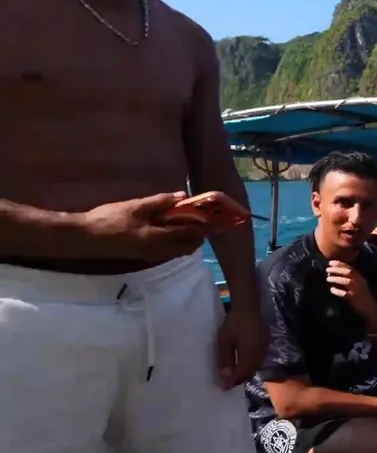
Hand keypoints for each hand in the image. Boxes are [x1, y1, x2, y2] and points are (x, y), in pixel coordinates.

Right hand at [80, 192, 207, 261]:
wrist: (85, 237)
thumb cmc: (109, 219)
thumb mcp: (136, 206)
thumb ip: (160, 202)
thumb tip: (183, 196)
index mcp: (158, 238)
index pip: (189, 234)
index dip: (204, 227)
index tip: (216, 220)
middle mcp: (158, 251)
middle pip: (186, 247)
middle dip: (198, 236)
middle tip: (205, 223)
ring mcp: (149, 255)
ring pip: (176, 251)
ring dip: (187, 240)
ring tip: (191, 225)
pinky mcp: (142, 255)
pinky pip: (166, 252)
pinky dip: (175, 243)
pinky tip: (172, 231)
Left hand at [216, 301, 265, 389]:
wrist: (248, 306)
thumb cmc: (233, 323)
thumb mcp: (224, 342)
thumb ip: (225, 360)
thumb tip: (226, 377)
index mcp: (249, 353)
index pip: (242, 373)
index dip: (234, 381)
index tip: (224, 388)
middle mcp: (259, 353)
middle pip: (251, 372)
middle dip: (241, 379)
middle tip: (229, 383)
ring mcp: (264, 348)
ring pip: (256, 366)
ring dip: (247, 373)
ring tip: (236, 376)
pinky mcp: (265, 344)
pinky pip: (259, 360)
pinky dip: (252, 366)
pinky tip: (245, 364)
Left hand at [326, 261, 376, 317]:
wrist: (370, 309)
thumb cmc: (362, 296)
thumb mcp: (359, 285)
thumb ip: (351, 278)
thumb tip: (336, 272)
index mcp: (361, 278)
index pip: (350, 268)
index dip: (340, 264)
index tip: (330, 262)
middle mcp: (360, 282)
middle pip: (348, 272)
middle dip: (337, 269)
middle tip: (327, 269)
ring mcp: (358, 291)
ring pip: (347, 281)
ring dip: (336, 279)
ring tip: (328, 278)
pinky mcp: (355, 299)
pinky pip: (345, 294)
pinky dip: (338, 291)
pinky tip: (332, 289)